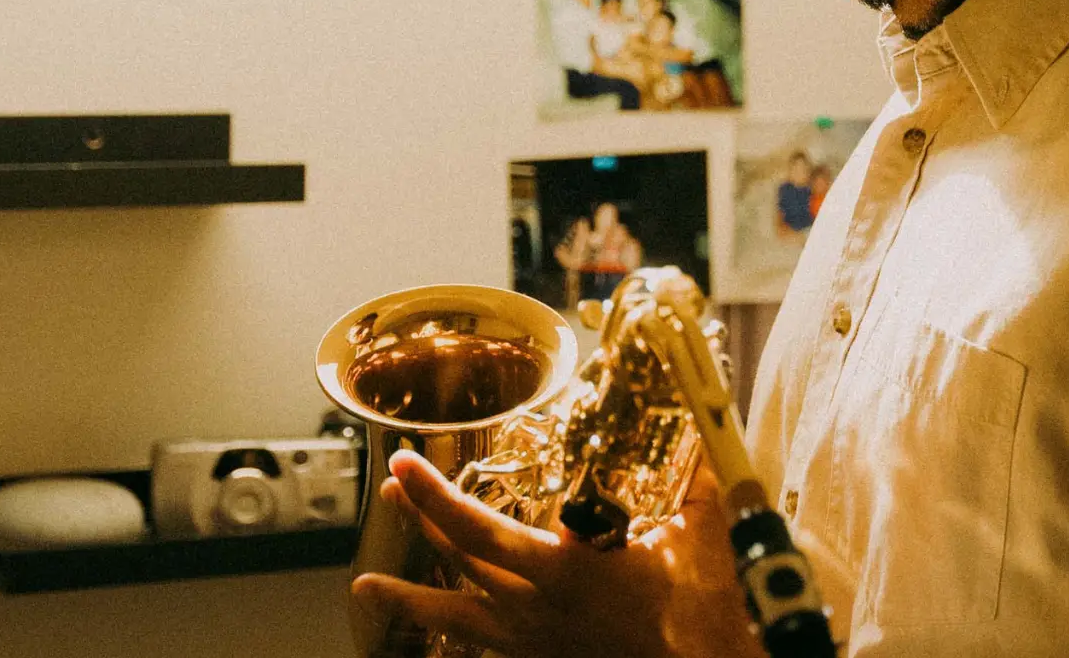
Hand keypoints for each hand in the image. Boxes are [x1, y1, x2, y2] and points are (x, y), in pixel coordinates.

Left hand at [351, 450, 763, 657]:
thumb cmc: (702, 617)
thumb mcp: (701, 539)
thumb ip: (695, 482)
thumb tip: (698, 433)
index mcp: (563, 572)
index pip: (479, 529)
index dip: (435, 496)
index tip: (405, 466)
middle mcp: (535, 608)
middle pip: (458, 562)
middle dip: (421, 519)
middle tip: (394, 485)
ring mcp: (533, 642)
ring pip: (456, 618)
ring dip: (410, 594)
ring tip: (366, 584)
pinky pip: (484, 649)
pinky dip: (455, 637)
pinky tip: (440, 633)